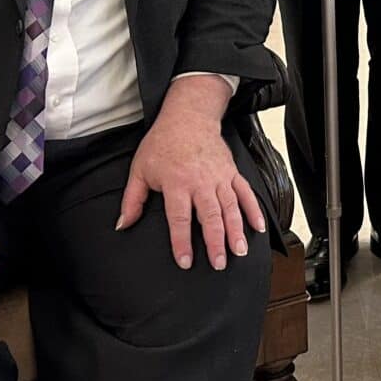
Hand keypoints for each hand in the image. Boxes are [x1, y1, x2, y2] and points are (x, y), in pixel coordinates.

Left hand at [116, 101, 266, 270]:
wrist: (188, 117)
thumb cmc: (163, 143)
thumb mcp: (140, 170)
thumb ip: (132, 200)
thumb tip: (123, 224)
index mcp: (176, 183)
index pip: (180, 218)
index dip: (182, 242)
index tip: (185, 261)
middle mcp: (200, 182)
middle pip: (210, 216)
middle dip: (215, 242)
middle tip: (219, 263)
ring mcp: (219, 177)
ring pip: (230, 208)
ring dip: (236, 231)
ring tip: (239, 251)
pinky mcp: (232, 173)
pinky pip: (245, 193)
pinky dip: (253, 210)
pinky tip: (258, 227)